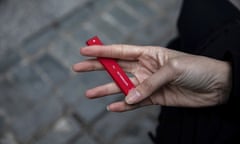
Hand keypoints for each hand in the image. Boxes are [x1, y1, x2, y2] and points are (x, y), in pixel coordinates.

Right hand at [72, 45, 231, 111]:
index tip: (85, 50)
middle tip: (78, 67)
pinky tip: (112, 107)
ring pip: (122, 87)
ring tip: (89, 94)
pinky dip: (123, 106)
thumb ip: (150, 83)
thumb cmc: (198, 69)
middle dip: (97, 67)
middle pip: (116, 67)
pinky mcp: (154, 98)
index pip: (120, 51)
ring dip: (106, 90)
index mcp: (149, 53)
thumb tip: (129, 97)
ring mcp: (148, 84)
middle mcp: (145, 67)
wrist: (216, 86)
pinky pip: (135, 102)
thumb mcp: (174, 69)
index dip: (102, 50)